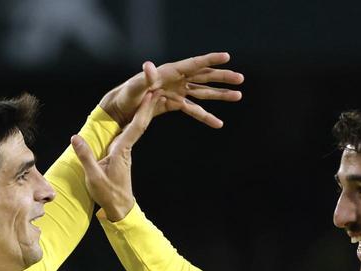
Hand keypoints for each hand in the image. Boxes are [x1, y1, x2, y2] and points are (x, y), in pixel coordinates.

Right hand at [71, 92, 156, 220]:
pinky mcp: (122, 155)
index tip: (151, 93)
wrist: (119, 208)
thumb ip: (85, 156)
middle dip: (148, 104)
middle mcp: (126, 148)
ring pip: (136, 127)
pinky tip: (136, 114)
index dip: (143, 109)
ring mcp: (125, 151)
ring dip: (144, 110)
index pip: (135, 126)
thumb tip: (75, 137)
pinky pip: (130, 133)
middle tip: (156, 85)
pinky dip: (135, 121)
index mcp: (121, 151)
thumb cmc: (108, 194)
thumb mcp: (93, 176)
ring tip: (149, 93)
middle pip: (140, 122)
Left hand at [100, 53, 243, 127]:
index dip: (210, 60)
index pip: (194, 64)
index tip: (227, 57)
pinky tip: (218, 123)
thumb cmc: (126, 95)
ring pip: (203, 93)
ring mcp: (177, 92)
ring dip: (220, 95)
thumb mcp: (134, 87)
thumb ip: (144, 78)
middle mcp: (176, 80)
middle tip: (241, 78)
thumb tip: (149, 67)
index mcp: (169, 72)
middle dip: (222, 77)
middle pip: (204, 77)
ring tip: (238, 96)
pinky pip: (194, 110)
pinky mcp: (174, 105)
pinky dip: (206, 117)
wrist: (119, 110)